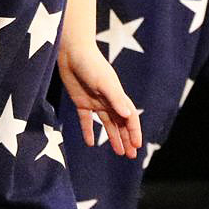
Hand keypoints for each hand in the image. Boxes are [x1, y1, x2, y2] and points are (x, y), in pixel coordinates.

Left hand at [57, 40, 142, 157]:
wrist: (72, 52)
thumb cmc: (90, 64)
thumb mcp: (104, 82)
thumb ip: (116, 98)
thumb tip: (128, 114)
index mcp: (117, 96)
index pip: (130, 118)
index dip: (134, 132)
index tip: (136, 146)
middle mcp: (109, 101)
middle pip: (121, 123)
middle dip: (127, 139)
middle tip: (131, 156)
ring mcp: (95, 102)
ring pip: (108, 124)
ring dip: (113, 137)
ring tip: (119, 152)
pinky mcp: (81, 102)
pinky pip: (86, 120)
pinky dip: (88, 131)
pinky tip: (90, 143)